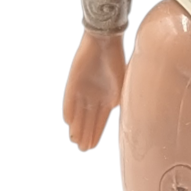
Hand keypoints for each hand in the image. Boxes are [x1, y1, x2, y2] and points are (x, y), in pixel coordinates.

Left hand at [63, 31, 126, 150]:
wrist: (105, 40)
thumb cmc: (117, 61)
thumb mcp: (122, 86)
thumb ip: (117, 101)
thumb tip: (119, 115)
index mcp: (107, 99)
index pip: (100, 122)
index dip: (96, 134)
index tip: (92, 147)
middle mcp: (94, 97)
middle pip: (88, 120)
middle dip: (86, 135)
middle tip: (82, 150)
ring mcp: (82, 90)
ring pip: (79, 113)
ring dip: (77, 126)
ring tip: (75, 140)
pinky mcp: (72, 82)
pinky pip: (69, 99)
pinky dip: (69, 110)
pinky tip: (68, 121)